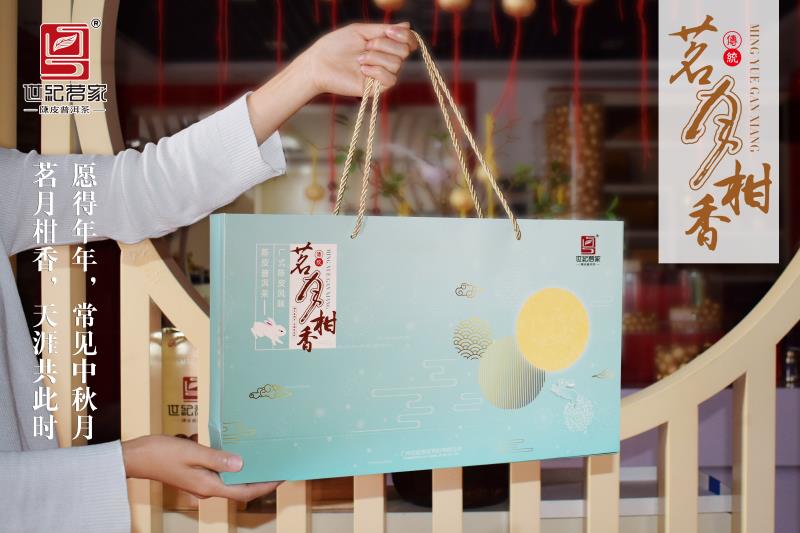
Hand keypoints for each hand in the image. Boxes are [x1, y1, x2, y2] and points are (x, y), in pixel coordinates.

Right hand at [121, 435, 279, 501]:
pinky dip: (231, 466)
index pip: (244, 492)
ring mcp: (200, 484)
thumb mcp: (192, 453)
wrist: (136, 457)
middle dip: (259, 479)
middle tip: (275, 464)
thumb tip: (241, 465)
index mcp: (208, 487)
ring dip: (246, 472)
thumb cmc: (161, 454)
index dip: (264, 486)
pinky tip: (237, 453)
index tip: (281, 477)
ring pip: (230, 481)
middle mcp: (206, 489)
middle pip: (239, 488)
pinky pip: (219, 474)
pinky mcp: (195, 476)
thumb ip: (217, 459)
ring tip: (262, 458)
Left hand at [300, 22, 418, 96]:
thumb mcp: (360, 31)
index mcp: (383, 45)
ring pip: (397, 64)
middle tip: (366, 46)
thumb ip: (383, 29)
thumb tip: (408, 25)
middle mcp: (385, 60)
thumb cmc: (335, 46)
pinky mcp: (376, 89)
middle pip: (404, 51)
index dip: (406, 36)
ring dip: (376, 57)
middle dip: (385, 45)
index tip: (390, 31)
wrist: (319, 64)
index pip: (408, 42)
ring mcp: (381, 75)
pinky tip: (362, 70)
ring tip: (359, 59)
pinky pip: (391, 79)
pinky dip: (377, 71)